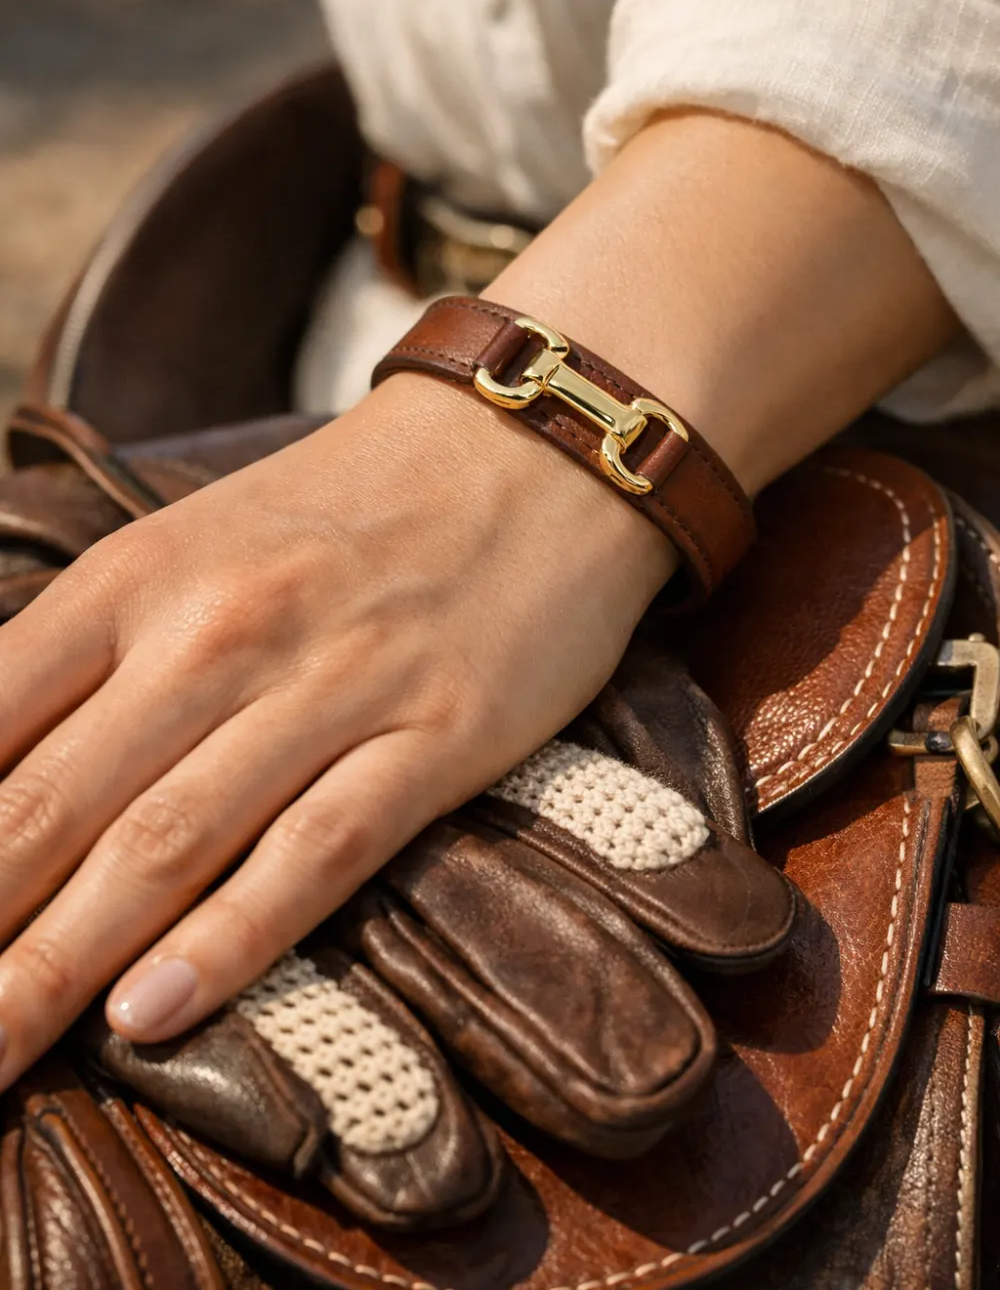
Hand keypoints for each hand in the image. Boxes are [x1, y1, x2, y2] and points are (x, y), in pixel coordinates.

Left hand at [0, 372, 671, 1086]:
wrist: (528, 446)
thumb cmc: (347, 508)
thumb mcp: (194, 546)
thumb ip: (91, 656)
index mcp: (139, 577)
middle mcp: (218, 630)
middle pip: (54, 805)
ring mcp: (331, 684)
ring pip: (169, 842)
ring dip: (58, 964)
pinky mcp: (435, 734)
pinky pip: (319, 849)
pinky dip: (231, 937)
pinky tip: (151, 1014)